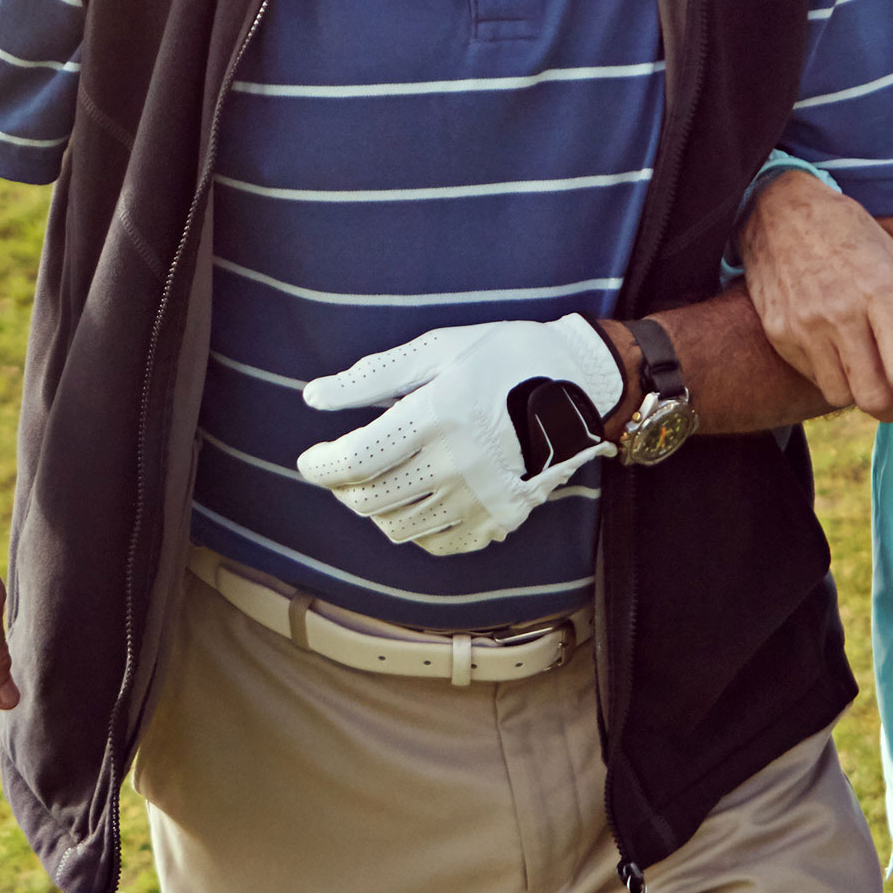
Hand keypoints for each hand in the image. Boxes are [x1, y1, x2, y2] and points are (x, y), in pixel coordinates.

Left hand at [295, 314, 617, 557]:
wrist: (582, 384)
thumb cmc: (503, 356)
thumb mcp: (437, 350)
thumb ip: (372, 377)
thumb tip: (313, 398)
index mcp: (440, 414)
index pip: (358, 459)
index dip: (322, 465)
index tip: (311, 460)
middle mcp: (460, 463)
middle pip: (370, 500)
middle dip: (342, 487)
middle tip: (342, 469)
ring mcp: (483, 497)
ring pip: (398, 527)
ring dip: (377, 507)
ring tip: (384, 480)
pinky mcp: (502, 518)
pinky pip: (438, 543)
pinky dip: (417, 527)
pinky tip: (421, 498)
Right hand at [742, 170, 892, 434]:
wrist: (782, 212)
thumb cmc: (853, 238)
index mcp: (881, 294)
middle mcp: (841, 315)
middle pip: (873, 397)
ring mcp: (805, 327)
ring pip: (841, 396)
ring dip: (862, 395)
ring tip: (868, 370)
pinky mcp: (780, 334)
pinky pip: (814, 378)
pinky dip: (834, 377)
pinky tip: (838, 351)